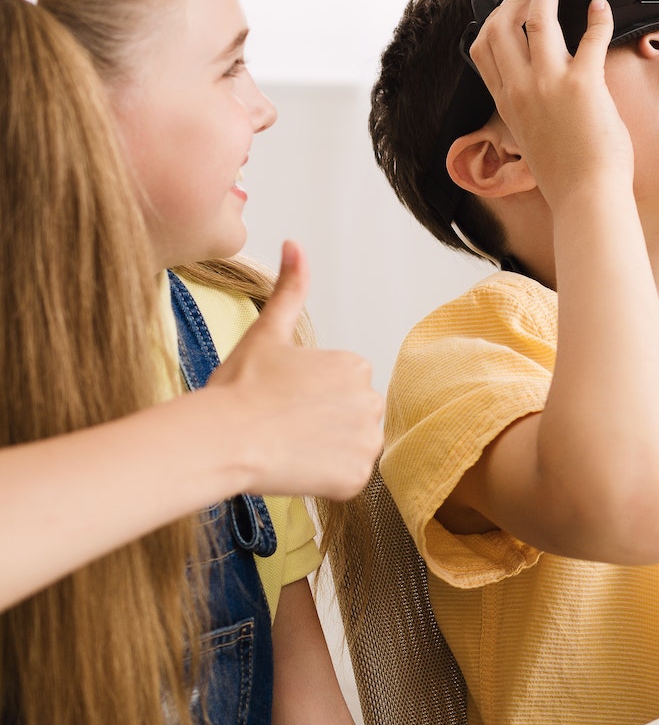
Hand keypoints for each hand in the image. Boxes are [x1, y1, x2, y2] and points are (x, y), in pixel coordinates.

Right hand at [197, 242, 383, 498]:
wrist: (220, 438)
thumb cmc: (237, 389)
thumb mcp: (266, 332)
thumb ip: (290, 288)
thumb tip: (295, 244)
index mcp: (355, 366)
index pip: (341, 386)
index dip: (308, 396)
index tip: (282, 400)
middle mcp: (371, 401)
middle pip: (351, 416)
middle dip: (322, 422)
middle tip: (282, 425)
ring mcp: (366, 442)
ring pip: (351, 447)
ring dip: (326, 451)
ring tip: (288, 446)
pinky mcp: (356, 477)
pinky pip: (347, 479)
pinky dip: (325, 479)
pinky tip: (297, 469)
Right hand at [466, 0, 629, 206]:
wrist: (585, 197)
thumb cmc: (566, 174)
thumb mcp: (528, 138)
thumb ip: (526, 109)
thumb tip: (534, 93)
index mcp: (507, 101)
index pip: (483, 47)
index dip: (490, 15)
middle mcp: (522, 87)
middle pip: (505, 23)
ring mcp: (549, 84)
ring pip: (539, 19)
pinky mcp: (583, 85)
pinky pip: (589, 38)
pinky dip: (595, 17)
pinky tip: (599, 5)